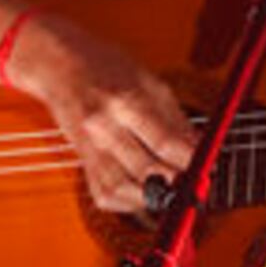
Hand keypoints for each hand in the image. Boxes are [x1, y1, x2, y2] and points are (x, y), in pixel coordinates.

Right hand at [7, 10, 199, 214]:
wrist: (57, 65)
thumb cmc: (106, 68)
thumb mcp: (149, 82)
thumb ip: (176, 119)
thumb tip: (202, 150)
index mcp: (125, 101)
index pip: (165, 143)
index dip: (192, 161)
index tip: (208, 168)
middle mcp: (104, 127)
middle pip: (147, 171)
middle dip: (177, 183)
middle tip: (194, 185)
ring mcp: (89, 146)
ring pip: (124, 190)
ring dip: (152, 197)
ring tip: (169, 189)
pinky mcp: (80, 161)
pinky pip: (105, 195)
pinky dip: (128, 201)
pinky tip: (142, 190)